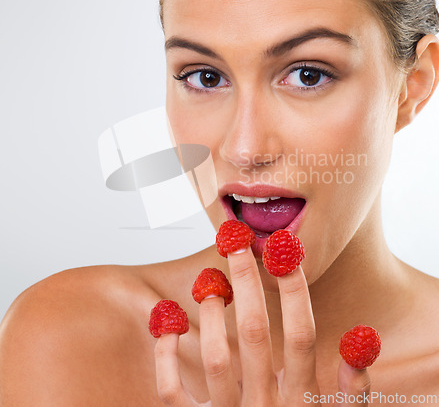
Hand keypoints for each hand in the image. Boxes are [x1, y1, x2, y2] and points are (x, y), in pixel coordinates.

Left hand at [154, 247, 370, 405]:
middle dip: (247, 281)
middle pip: (255, 333)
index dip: (294, 289)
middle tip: (235, 242)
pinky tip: (169, 324)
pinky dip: (166, 357)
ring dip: (211, 315)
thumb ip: (350, 392)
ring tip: (209, 284)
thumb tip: (360, 341)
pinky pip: (172, 393)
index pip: (301, 334)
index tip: (284, 250)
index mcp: (301, 401)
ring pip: (215, 358)